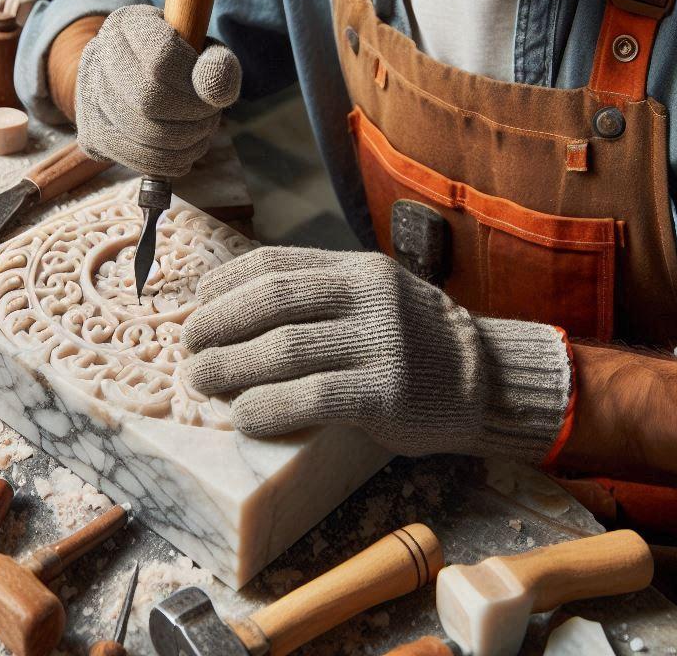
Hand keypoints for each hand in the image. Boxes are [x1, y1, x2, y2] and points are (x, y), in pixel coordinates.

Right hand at [75, 4, 240, 178]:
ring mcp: (89, 99)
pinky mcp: (93, 136)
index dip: (194, 82)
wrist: (130, 81)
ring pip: (146, 135)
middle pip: (150, 99)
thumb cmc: (176, 61)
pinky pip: (142, 160)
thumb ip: (217, 62)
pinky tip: (185, 146)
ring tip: (200, 128)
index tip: (209, 87)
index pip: (161, 59)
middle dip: (194, 114)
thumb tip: (217, 90)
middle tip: (210, 114)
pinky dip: (175, 159)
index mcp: (125, 26)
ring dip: (189, 139)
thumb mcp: (201, 49)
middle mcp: (97, 58)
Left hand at [183, 246, 571, 461]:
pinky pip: (314, 396)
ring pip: (285, 347)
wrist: (485, 378)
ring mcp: (382, 343)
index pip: (274, 262)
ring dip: (230, 366)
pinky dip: (269, 406)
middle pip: (272, 300)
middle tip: (190, 348)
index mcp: (357, 269)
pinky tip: (244, 414)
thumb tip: (235, 308)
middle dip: (218, 324)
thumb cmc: (415, 340)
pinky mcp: (389, 392)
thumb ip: (320, 295)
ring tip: (202, 380)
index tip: (197, 304)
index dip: (225, 283)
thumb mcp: (374, 297)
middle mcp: (369, 296)